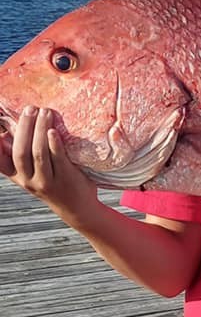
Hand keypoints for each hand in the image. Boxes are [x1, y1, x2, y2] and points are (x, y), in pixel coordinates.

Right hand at [0, 106, 97, 220]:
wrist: (77, 208)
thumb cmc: (52, 183)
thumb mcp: (32, 173)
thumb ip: (23, 155)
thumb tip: (12, 127)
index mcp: (17, 176)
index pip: (1, 162)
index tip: (0, 132)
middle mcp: (28, 181)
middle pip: (20, 152)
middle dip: (24, 127)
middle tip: (30, 109)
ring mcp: (47, 181)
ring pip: (39, 153)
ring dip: (40, 130)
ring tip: (45, 112)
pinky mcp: (65, 179)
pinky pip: (58, 159)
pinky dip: (54, 143)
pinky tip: (53, 130)